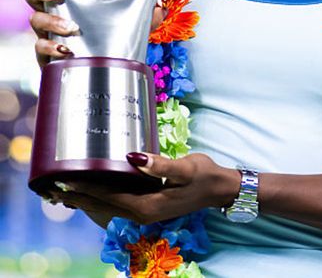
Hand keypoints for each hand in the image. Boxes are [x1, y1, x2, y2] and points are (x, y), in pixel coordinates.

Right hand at [22, 0, 163, 67]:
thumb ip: (149, 12)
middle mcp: (57, 13)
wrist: (109, 75)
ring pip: (34, 21)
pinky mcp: (48, 57)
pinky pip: (39, 50)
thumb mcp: (138, 22)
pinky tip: (66, 50)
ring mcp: (50, 34)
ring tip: (72, 28)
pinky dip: (50, 49)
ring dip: (51, 22)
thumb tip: (161, 8)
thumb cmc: (120, 42)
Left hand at [50, 152, 240, 224]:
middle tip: (51, 188)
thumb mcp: (186, 168)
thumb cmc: (205, 176)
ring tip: (61, 192)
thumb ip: (160, 165)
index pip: (108, 197)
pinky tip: (89, 192)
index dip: (85, 188)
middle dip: (76, 197)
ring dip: (84, 200)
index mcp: (147, 206)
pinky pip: (114, 206)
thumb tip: (133, 157)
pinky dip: (98, 200)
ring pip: (105, 208)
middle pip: (100, 207)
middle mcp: (141, 214)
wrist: (221, 190)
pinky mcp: (146, 208)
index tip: (64, 179)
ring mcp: (143, 213)